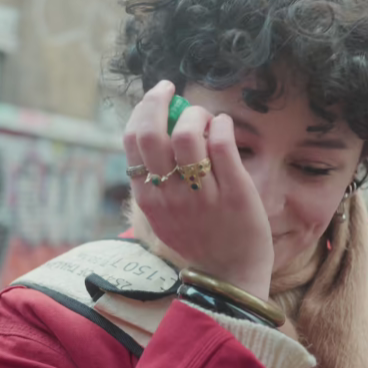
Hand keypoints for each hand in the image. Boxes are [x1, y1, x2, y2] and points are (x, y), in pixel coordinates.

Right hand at [123, 81, 273, 299]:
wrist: (229, 277)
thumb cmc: (198, 238)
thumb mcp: (164, 213)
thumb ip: (156, 178)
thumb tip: (158, 129)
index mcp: (148, 197)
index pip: (133, 141)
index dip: (143, 109)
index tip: (156, 95)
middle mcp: (169, 195)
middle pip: (152, 133)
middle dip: (159, 100)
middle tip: (172, 90)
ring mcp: (201, 194)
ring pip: (187, 135)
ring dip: (196, 113)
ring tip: (206, 118)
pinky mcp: (235, 191)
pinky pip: (223, 144)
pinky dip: (221, 124)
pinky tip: (224, 125)